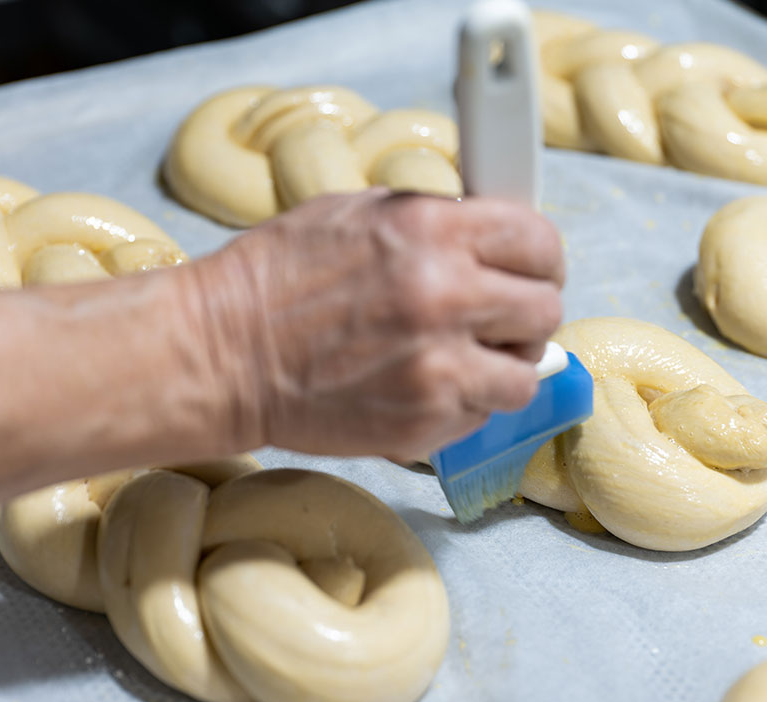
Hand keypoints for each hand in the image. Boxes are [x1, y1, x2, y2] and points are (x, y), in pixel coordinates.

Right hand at [178, 189, 564, 460]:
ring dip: (505, 364)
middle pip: (545, 307)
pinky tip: (429, 384)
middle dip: (526, 310)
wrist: (221, 354)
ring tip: (467, 356)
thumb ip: (436, 221)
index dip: (540, 255)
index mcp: (430, 230)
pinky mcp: (424, 421)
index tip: (532, 267)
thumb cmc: (279, 278)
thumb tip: (495, 238)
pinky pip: (485, 414)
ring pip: (527, 373)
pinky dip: (467, 401)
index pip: (537, 239)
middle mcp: (443, 295)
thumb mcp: (359, 214)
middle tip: (500, 316)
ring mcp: (437, 366)